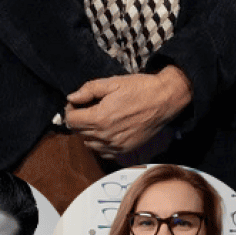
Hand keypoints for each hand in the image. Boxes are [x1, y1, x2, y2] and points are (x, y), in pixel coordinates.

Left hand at [64, 68, 193, 158]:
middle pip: (78, 132)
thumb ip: (89, 90)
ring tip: (98, 118)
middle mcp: (106, 135)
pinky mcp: (125, 150)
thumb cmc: (140, 88)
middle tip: (88, 107)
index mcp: (100, 118)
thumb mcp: (113, 82)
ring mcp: (116, 145)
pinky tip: (107, 130)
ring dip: (88, 132)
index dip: (70, 109)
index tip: (78, 102)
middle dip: (78, 119)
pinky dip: (100, 143)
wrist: (165, 100)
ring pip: (89, 143)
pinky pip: (103, 152)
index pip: (71, 120)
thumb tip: (72, 98)